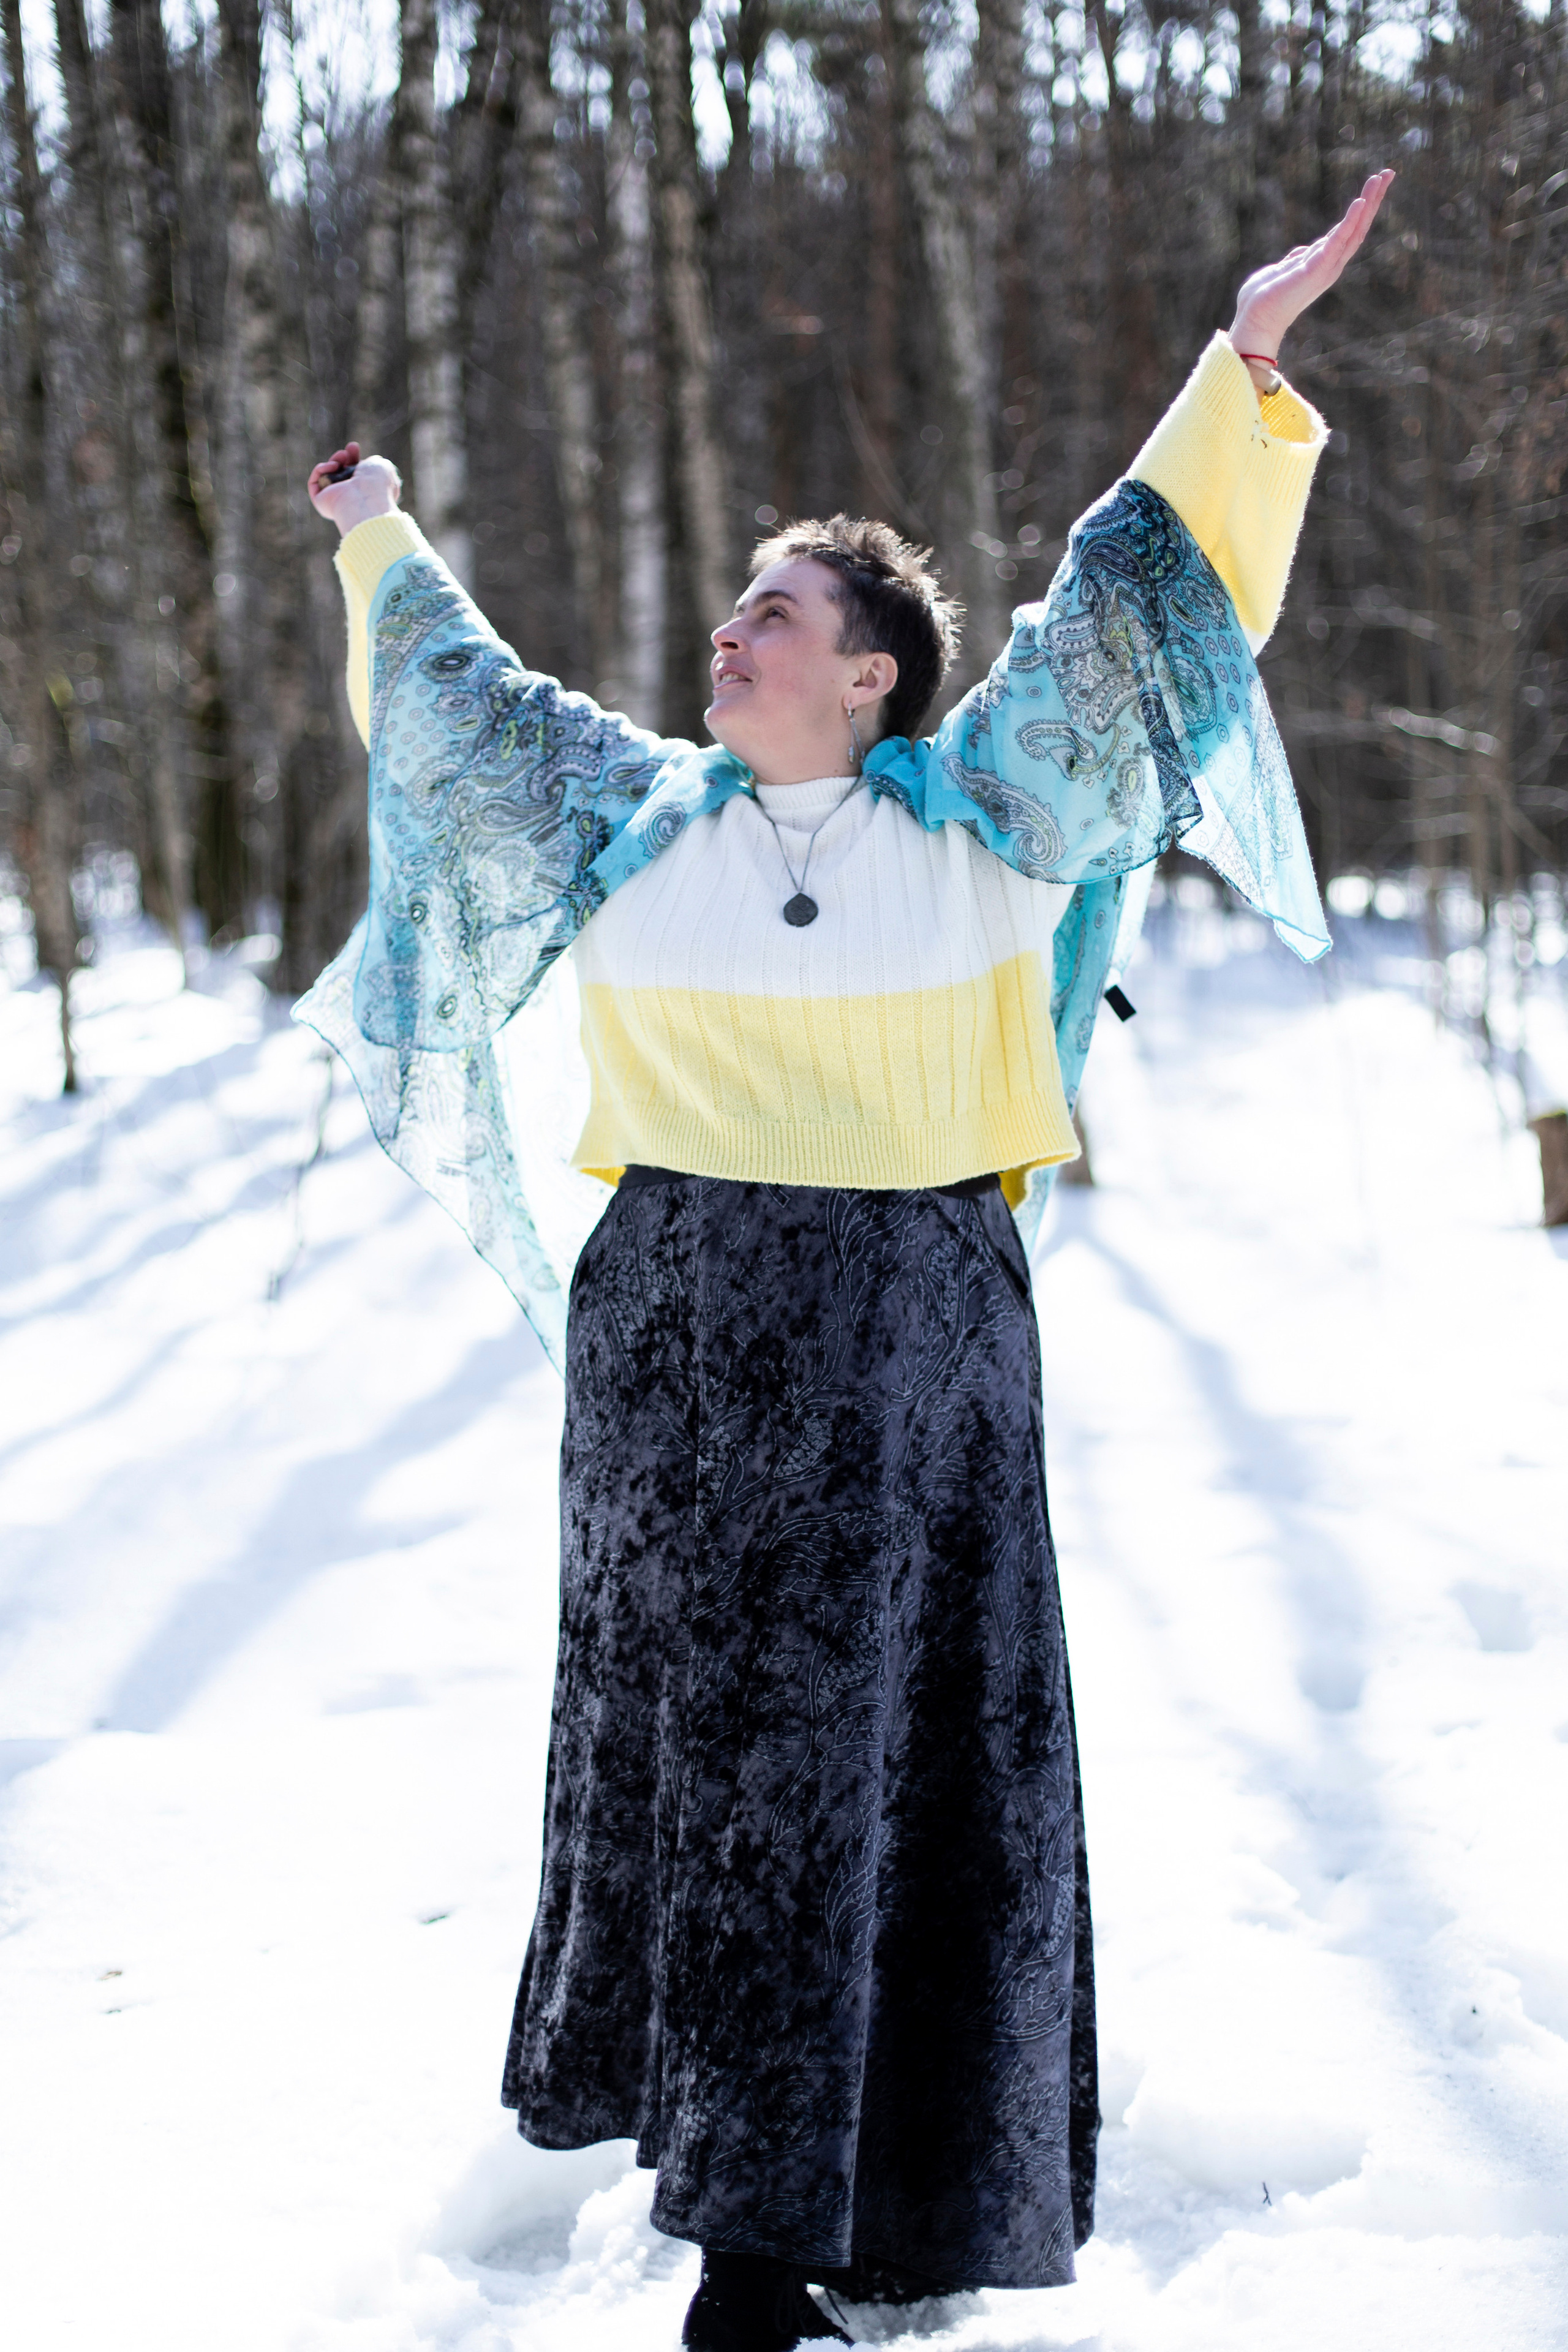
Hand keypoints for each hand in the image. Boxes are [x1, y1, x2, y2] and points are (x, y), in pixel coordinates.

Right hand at [307, 443, 401, 535]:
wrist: (365, 499)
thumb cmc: (376, 484)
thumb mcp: (381, 467)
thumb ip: (375, 463)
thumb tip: (370, 462)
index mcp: (365, 496)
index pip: (354, 476)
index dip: (353, 459)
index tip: (354, 447)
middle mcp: (349, 500)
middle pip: (340, 475)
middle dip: (343, 458)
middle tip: (347, 451)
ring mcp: (335, 502)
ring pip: (327, 477)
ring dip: (333, 461)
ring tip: (342, 456)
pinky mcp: (321, 502)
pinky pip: (314, 483)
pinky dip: (321, 470)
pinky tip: (333, 466)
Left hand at [1229, 170, 1394, 362]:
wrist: (1255, 320)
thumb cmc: (1265, 299)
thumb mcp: (1283, 270)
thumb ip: (1296, 260)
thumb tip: (1300, 253)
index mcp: (1324, 263)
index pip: (1349, 231)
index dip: (1363, 208)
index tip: (1374, 184)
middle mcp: (1331, 265)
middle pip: (1359, 227)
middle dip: (1374, 199)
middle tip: (1388, 173)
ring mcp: (1326, 267)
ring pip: (1354, 230)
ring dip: (1368, 202)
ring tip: (1380, 178)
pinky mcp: (1316, 269)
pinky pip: (1338, 241)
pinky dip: (1350, 221)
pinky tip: (1360, 202)